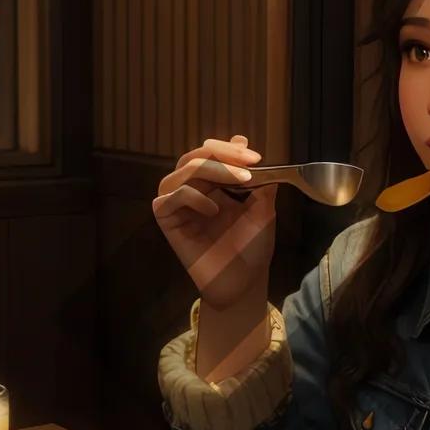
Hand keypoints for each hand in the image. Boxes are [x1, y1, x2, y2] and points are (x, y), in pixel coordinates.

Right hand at [152, 135, 277, 308]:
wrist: (243, 281)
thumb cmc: (252, 248)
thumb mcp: (263, 210)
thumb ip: (260, 182)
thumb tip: (255, 151)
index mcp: (214, 184)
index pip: (212, 153)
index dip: (229, 148)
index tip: (254, 155)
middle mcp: (193, 189)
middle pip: (196, 156)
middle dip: (223, 155)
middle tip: (249, 162)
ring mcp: (178, 203)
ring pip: (183, 171)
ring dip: (212, 170)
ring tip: (240, 180)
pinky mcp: (167, 220)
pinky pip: (171, 198)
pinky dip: (192, 197)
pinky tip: (213, 210)